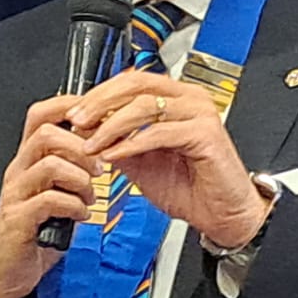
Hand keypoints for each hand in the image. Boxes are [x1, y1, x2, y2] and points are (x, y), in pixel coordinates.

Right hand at [0, 95, 100, 297]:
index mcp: (29, 159)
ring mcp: (16, 193)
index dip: (69, 106)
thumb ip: (75, 168)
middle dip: (82, 146)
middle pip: (46, 133)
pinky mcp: (18, 219)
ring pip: (49, 164)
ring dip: (80, 179)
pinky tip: (81, 215)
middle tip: (100, 166)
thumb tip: (107, 145)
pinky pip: (49, 200)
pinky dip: (74, 205)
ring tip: (90, 195)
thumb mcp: (59, 191)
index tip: (98, 116)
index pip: (41, 114)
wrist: (7, 269)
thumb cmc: (37, 229)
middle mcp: (19, 170)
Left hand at [68, 71, 269, 248]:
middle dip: (101, 102)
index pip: (132, 81)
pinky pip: (159, 133)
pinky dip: (131, 144)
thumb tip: (86, 129)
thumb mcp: (142, 162)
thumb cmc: (191, 189)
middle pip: (136, 84)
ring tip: (92, 144)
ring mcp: (200, 114)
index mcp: (176, 99)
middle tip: (78, 120)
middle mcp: (190, 99)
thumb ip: (118, 142)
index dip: (100, 94)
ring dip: (111, 125)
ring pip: (145, 106)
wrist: (223, 215)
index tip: (74, 111)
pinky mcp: (205, 134)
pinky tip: (113, 155)